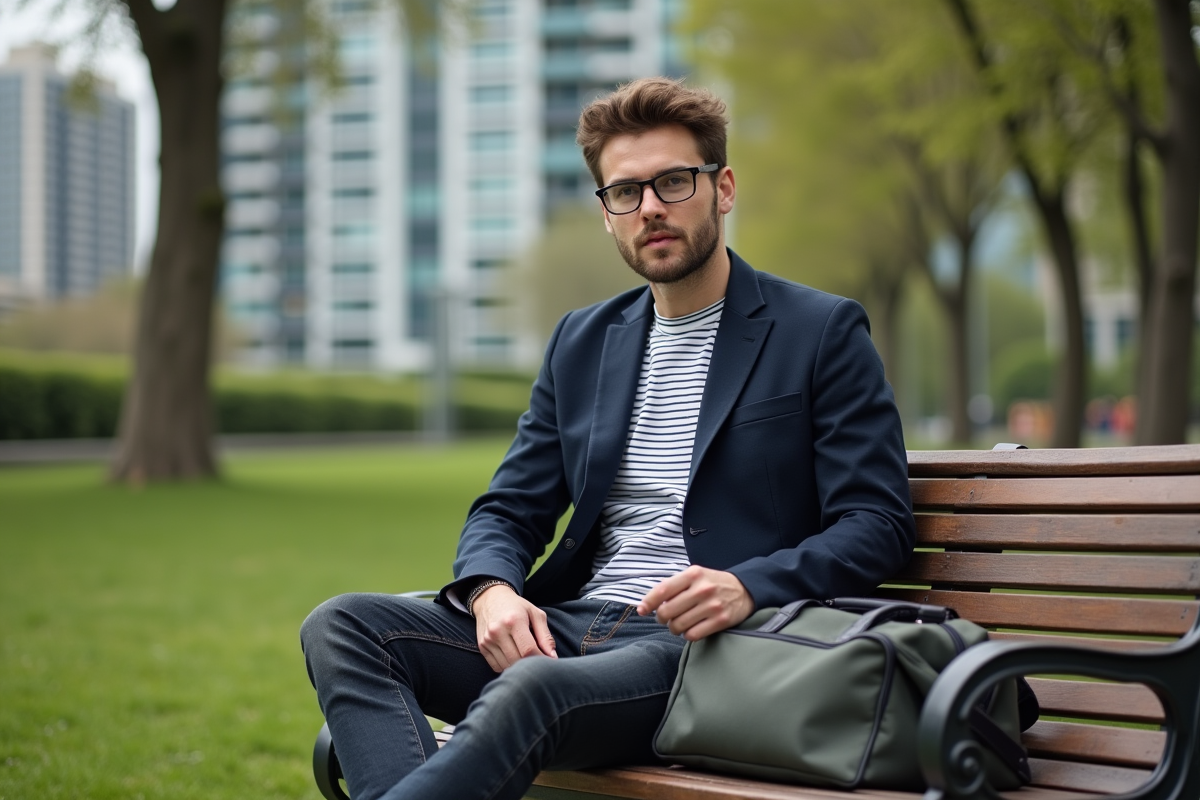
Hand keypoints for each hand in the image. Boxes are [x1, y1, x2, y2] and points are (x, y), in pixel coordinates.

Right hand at [472, 583, 556, 671]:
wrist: (490, 599)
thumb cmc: (517, 607)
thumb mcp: (535, 614)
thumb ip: (546, 636)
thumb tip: (553, 657)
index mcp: (514, 621)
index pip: (528, 650)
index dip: (541, 659)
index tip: (550, 661)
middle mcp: (498, 631)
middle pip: (518, 660)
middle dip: (531, 664)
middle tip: (540, 662)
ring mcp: (487, 640)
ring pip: (507, 666)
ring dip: (519, 667)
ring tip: (527, 659)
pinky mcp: (482, 646)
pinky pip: (497, 667)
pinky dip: (508, 667)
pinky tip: (514, 657)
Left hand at [637, 565, 753, 640]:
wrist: (745, 590)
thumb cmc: (713, 583)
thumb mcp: (695, 576)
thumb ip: (673, 586)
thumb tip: (647, 603)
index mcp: (693, 574)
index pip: (663, 590)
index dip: (648, 602)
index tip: (642, 610)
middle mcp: (702, 589)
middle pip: (667, 611)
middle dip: (661, 618)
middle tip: (665, 618)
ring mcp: (712, 606)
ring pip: (678, 625)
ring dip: (674, 628)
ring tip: (678, 624)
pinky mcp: (721, 621)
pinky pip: (693, 635)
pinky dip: (687, 635)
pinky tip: (691, 629)